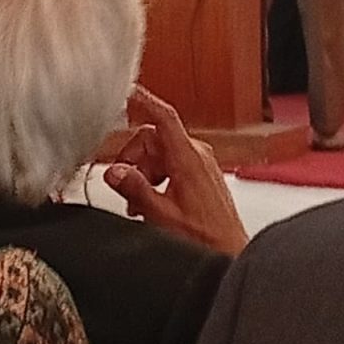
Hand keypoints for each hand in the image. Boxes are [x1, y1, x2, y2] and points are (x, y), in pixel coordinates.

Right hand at [104, 86, 247, 255]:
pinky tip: (150, 203)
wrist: (229, 252)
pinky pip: (171, 165)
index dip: (145, 101)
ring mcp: (201, 164)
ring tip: (139, 203)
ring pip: (160, 153)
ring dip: (143, 172)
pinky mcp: (201, 175)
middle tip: (125, 185)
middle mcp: (197, 155)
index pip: (164, 117)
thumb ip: (135, 190)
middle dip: (134, 158)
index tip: (128, 91)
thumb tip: (114, 171)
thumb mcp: (161, 215)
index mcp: (188, 158)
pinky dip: (155, 178)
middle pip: (154, 138)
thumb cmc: (204, 237)